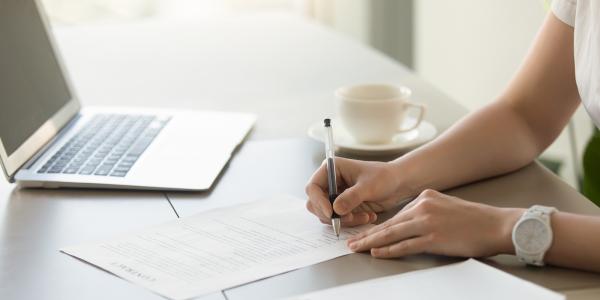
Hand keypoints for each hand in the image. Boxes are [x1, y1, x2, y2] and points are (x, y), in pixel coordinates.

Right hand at [305, 157, 409, 226]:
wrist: (398, 184)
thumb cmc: (384, 177)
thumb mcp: (369, 186)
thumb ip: (351, 197)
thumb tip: (335, 210)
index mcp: (332, 169)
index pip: (313, 187)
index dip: (318, 201)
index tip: (331, 213)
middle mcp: (330, 183)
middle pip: (315, 204)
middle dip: (331, 214)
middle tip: (349, 218)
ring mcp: (335, 196)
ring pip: (327, 215)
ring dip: (344, 220)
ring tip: (364, 216)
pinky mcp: (343, 208)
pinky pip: (339, 220)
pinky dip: (352, 222)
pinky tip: (367, 216)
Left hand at [347, 189, 522, 257]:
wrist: (496, 225)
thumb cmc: (474, 220)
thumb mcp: (445, 206)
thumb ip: (425, 211)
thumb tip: (407, 224)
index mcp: (425, 197)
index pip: (397, 215)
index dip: (378, 225)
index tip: (365, 232)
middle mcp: (423, 206)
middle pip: (390, 223)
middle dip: (368, 234)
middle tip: (352, 241)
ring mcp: (428, 222)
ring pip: (392, 233)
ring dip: (372, 242)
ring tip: (357, 247)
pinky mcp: (434, 238)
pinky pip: (405, 245)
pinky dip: (389, 250)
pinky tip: (377, 252)